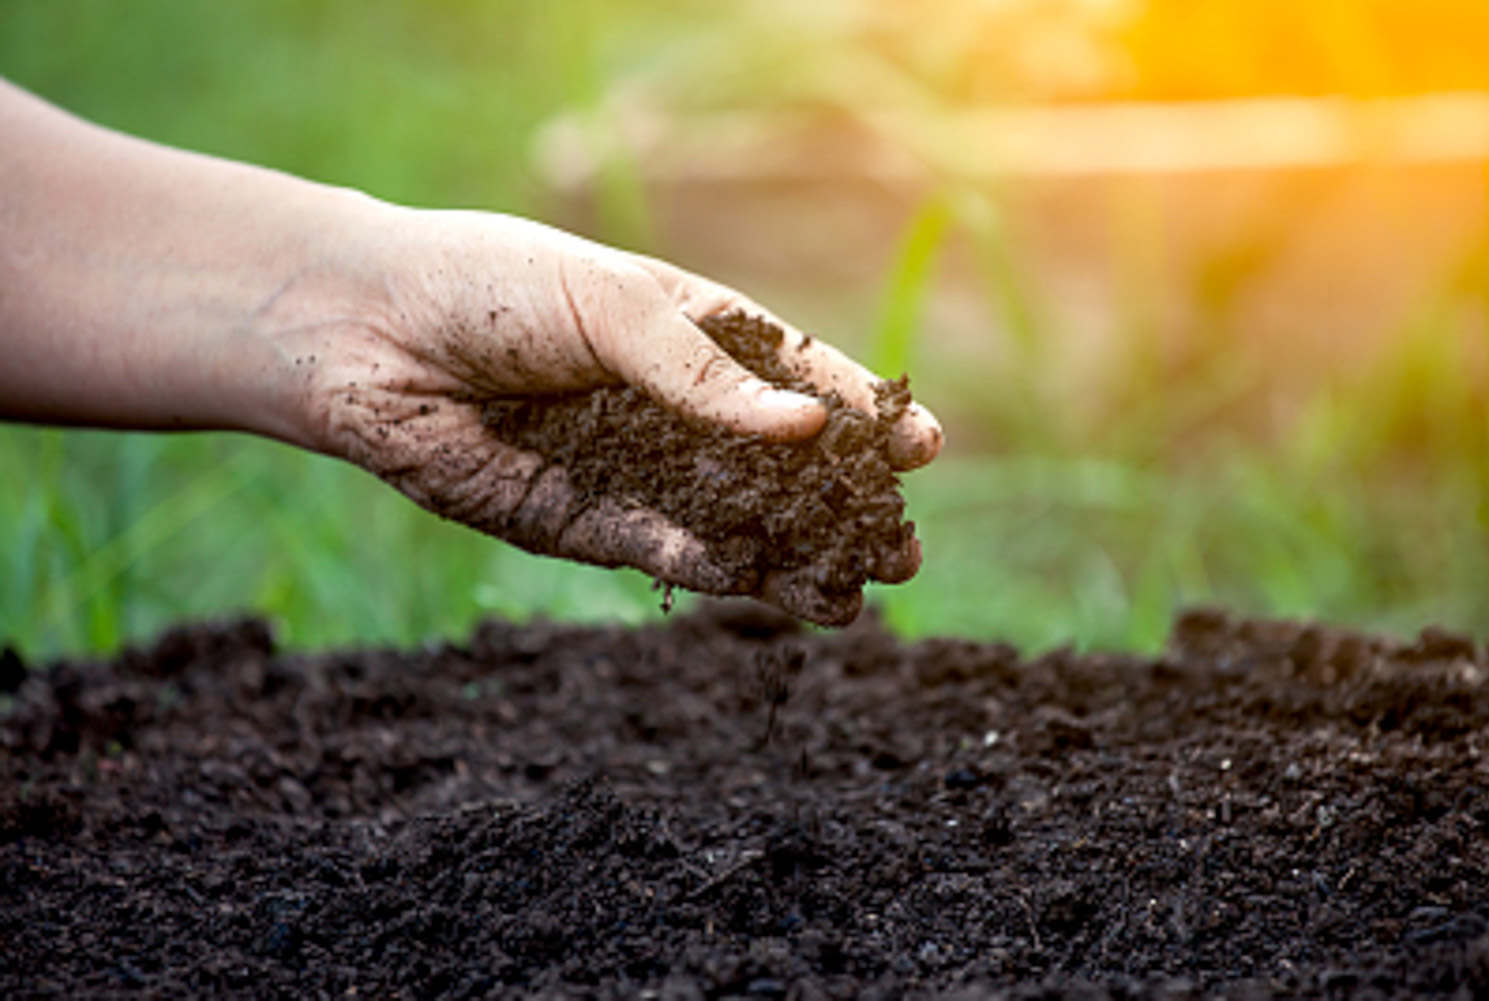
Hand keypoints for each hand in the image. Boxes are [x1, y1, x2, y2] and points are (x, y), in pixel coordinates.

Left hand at [296, 209, 942, 623]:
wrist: (368, 335)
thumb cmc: (492, 287)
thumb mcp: (613, 308)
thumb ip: (703, 375)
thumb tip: (807, 425)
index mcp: (691, 331)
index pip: (797, 376)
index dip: (861, 412)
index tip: (924, 446)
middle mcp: (673, 406)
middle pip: (779, 465)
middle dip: (843, 507)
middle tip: (903, 548)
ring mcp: (633, 468)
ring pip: (732, 522)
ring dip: (794, 558)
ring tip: (858, 594)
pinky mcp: (581, 521)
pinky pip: (661, 549)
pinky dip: (714, 568)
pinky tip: (767, 587)